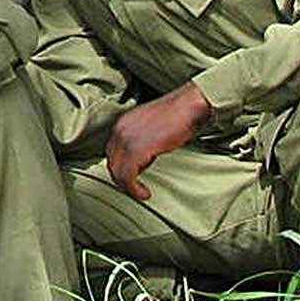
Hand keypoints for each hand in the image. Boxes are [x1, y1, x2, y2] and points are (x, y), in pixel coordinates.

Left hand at [105, 82, 210, 201]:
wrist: (187, 106)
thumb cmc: (176, 114)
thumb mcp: (150, 126)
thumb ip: (140, 139)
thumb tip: (141, 158)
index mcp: (122, 124)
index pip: (112, 152)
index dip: (120, 168)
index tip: (130, 178)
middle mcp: (120, 130)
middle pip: (112, 163)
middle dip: (122, 179)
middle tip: (134, 189)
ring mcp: (126, 140)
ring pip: (117, 172)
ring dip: (128, 187)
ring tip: (140, 193)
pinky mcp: (137, 150)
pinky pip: (128, 176)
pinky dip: (134, 189)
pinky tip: (144, 194)